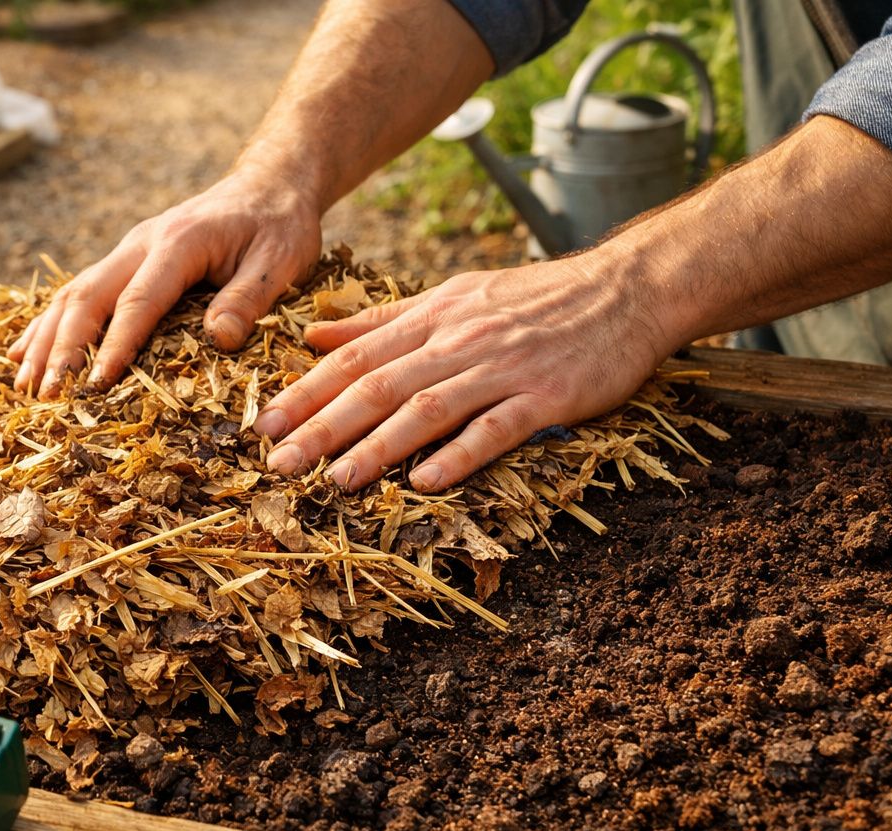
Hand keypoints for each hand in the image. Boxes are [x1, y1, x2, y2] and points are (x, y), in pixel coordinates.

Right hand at [9, 170, 322, 396]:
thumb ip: (248, 298)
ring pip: (73, 295)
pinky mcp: (125, 262)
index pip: (138, 300)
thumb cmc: (278, 225)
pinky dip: (48, 326)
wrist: (269, 185)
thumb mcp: (280, 260)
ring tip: (24, 385)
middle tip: (47, 395)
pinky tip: (22, 354)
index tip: (97, 385)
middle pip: (88, 297)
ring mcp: (128, 251)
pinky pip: (78, 293)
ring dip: (44, 341)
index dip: (115, 345)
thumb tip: (218, 338)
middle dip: (62, 348)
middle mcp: (141, 243)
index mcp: (178, 243)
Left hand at [252, 251, 680, 491]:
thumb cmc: (535, 298)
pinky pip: (496, 428)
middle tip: (279, 463)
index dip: (306, 392)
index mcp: (433, 317)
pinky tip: (424, 483)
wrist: (628, 287)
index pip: (355, 356)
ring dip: (379, 446)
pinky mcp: (548, 396)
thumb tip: (313, 335)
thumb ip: (382, 320)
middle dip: (324, 426)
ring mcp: (504, 368)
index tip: (264, 426)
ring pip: (428, 407)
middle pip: (379, 384)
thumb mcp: (453, 296)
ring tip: (336, 480)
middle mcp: (459, 340)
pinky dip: (459, 455)